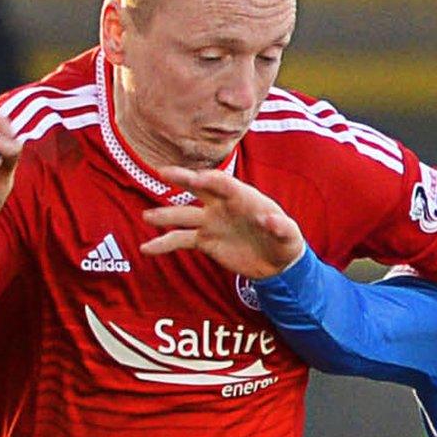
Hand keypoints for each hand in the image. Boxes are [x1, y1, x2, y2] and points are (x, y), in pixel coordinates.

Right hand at [140, 165, 307, 277]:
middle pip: (199, 188)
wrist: (277, 263)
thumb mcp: (290, 236)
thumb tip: (270, 220)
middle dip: (182, 179)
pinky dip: (163, 243)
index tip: (197, 179)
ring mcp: (211, 222)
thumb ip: (281, 227)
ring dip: (165, 215)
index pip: (225, 184)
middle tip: (163, 172)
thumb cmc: (285, 243)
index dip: (211, 180)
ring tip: (147, 217)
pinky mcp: (204, 240)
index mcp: (244, 198)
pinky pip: (180, 240)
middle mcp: (223, 206)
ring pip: (183, 215)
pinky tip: (146, 248)